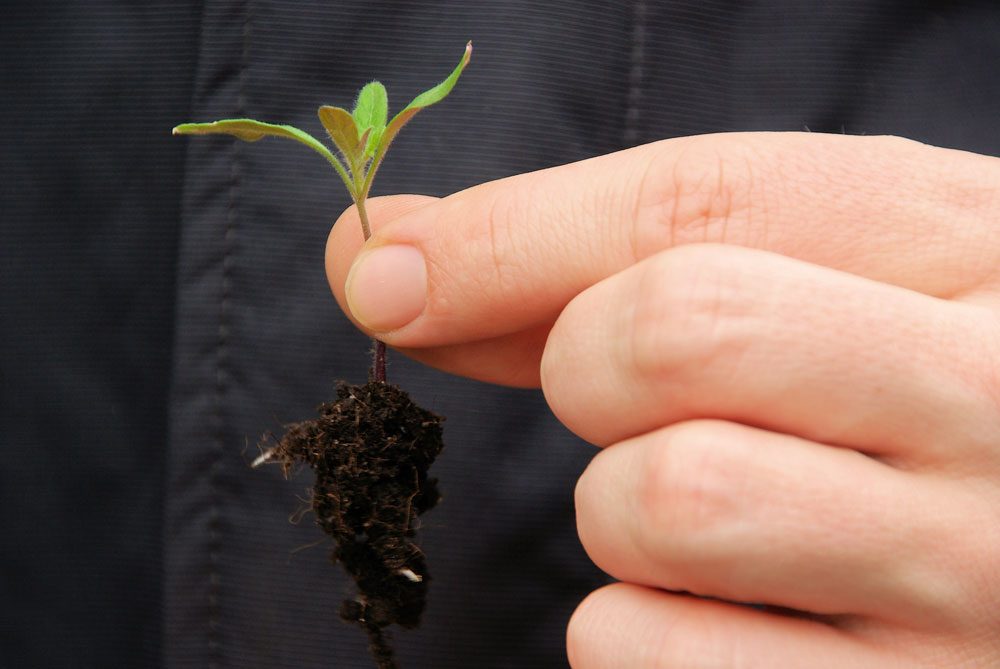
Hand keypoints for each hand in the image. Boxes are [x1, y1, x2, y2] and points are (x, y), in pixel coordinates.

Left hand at [326, 133, 999, 666]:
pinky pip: (652, 651)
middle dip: (584, 364)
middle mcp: (993, 400)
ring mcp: (968, 571)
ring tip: (709, 507)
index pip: (697, 206)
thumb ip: (594, 259)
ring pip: (663, 502)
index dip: (506, 237)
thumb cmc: (891, 382)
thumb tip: (383, 262)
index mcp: (968, 246)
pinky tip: (726, 607)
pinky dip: (637, 627)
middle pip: (671, 332)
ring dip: (619, 508)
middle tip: (626, 395)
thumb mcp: (809, 274)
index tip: (387, 274)